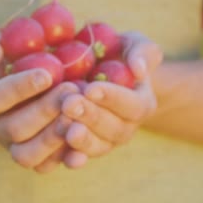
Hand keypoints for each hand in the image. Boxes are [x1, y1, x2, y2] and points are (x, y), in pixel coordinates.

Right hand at [0, 29, 80, 172]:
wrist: (15, 83)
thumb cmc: (6, 56)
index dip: (19, 88)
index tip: (47, 73)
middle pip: (14, 129)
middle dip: (44, 111)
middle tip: (71, 90)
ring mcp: (14, 146)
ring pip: (27, 155)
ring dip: (53, 137)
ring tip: (76, 115)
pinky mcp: (35, 158)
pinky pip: (46, 166)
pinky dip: (64, 157)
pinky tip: (82, 137)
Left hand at [60, 31, 162, 167]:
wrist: (96, 73)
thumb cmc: (116, 54)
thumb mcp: (133, 44)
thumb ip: (142, 52)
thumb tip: (138, 70)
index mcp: (141, 104)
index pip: (133, 105)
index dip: (112, 98)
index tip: (91, 88)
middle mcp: (125, 127)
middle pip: (113, 129)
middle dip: (91, 117)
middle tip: (70, 103)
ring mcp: (104, 142)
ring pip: (97, 147)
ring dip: (81, 139)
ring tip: (63, 126)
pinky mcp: (82, 150)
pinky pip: (78, 158)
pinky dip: (70, 158)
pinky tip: (60, 156)